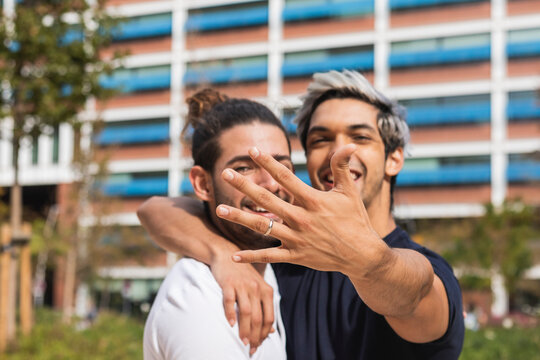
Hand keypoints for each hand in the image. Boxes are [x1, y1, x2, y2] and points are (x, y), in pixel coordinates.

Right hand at [210, 252, 274, 354]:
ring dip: (244, 329)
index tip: (258, 345)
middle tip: (250, 348)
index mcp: (266, 290)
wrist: (226, 253)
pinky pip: (230, 301)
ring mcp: (242, 285)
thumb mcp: (257, 288)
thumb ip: (264, 308)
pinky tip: (230, 324)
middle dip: (255, 336)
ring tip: (242, 342)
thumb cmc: (242, 274)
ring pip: (245, 312)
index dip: (264, 334)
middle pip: (258, 318)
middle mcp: (256, 288)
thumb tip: (271, 330)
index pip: (269, 317)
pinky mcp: (228, 282)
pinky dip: (230, 314)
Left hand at [216, 145, 388, 275]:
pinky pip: (270, 257)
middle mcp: (301, 218)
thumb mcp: (349, 191)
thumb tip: (348, 144)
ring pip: (262, 227)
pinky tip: (234, 255)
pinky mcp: (296, 256)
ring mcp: (296, 238)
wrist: (362, 255)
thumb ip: (342, 167)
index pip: (285, 178)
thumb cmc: (356, 220)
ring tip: (219, 209)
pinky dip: (252, 256)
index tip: (252, 151)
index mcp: (312, 201)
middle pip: (266, 199)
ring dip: (239, 218)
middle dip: (244, 185)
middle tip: (225, 173)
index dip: (268, 163)